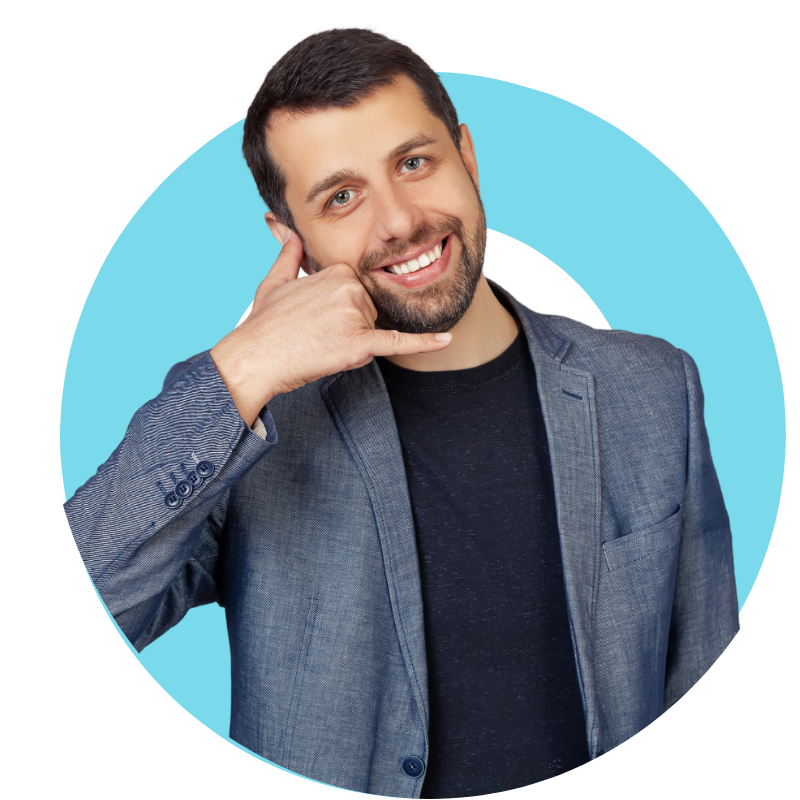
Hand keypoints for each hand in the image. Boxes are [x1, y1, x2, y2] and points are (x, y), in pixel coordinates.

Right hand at [210, 231, 451, 425]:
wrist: (255, 358)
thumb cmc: (263, 325)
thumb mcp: (273, 282)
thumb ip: (289, 255)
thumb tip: (290, 235)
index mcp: (336, 270)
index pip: (358, 293)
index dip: (341, 312)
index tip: (317, 321)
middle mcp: (349, 287)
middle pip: (369, 312)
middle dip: (350, 329)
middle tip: (316, 336)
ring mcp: (355, 315)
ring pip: (373, 332)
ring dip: (354, 346)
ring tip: (320, 346)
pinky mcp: (358, 343)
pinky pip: (397, 342)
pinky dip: (424, 342)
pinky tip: (445, 340)